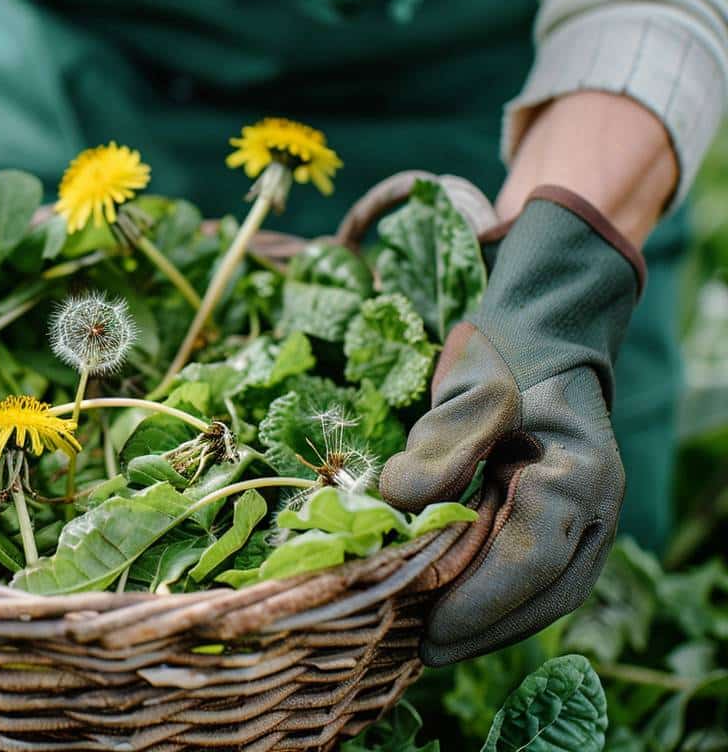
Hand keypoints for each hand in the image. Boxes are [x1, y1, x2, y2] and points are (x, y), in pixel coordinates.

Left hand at [380, 186, 642, 664]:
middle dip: (482, 627)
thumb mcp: (468, 387)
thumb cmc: (504, 358)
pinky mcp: (560, 525)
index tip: (430, 625)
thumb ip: (441, 443)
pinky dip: (492, 603)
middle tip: (420, 653)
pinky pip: (533, 579)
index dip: (481, 598)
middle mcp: (592, 505)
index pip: (533, 553)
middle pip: (545, 591)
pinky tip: (445, 617)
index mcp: (577, 470)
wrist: (541, 340)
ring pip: (544, 594)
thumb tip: (400, 503)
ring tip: (426, 647)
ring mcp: (583, 519)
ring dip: (488, 625)